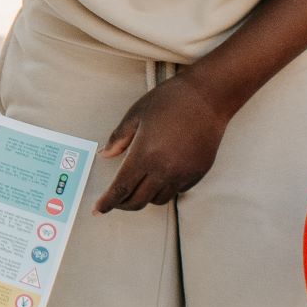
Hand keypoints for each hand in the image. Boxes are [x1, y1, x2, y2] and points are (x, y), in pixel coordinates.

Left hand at [94, 75, 230, 213]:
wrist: (208, 97)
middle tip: (116, 200)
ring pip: (159, 199)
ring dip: (145, 197)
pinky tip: (163, 175)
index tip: (98, 210)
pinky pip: (177, 190)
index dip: (107, 202)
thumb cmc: (170, 100)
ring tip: (141, 185)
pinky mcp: (198, 173)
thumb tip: (104, 154)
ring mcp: (183, 174)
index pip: (121, 189)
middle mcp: (164, 170)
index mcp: (145, 155)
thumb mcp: (137, 114)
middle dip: (123, 204)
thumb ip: (118, 137)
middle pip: (138, 201)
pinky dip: (166, 188)